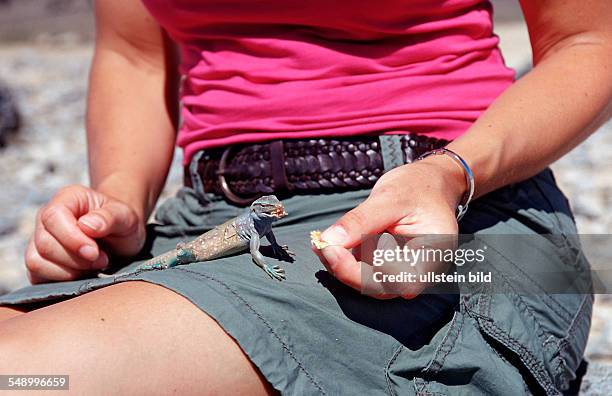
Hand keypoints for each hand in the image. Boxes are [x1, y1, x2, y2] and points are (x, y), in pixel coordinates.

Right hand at [25, 184, 145, 283]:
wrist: (120, 237)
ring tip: (93, 265)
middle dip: (76, 259)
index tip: (95, 252)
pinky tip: (81, 273)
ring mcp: (39, 240)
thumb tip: (87, 225)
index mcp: (67, 199)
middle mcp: (47, 218)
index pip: (53, 217)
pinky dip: (61, 280)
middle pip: (45, 244)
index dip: (72, 238)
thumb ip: (109, 217)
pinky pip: (37, 276)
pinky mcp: (40, 262)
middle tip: (102, 259)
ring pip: (37, 263)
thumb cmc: (122, 223)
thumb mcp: (126, 217)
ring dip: (69, 271)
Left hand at [313, 156, 465, 298]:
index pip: (403, 282)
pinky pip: (360, 272)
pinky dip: (342, 259)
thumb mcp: (389, 197)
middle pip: (379, 287)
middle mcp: (419, 271)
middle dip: (346, 269)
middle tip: (322, 245)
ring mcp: (401, 272)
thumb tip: (330, 241)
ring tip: (322, 240)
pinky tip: (328, 242)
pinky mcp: (384, 268)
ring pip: (365, 282)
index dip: (369, 276)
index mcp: (432, 255)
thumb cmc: (417, 188)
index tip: (337, 251)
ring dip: (340, 265)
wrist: (427, 184)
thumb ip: (361, 221)